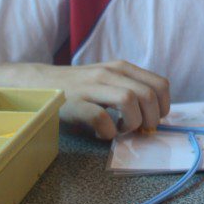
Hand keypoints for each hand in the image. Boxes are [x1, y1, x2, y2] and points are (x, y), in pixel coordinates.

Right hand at [41, 60, 170, 138]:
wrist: (40, 84)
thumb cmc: (79, 88)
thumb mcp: (108, 81)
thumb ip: (130, 90)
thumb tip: (155, 116)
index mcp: (122, 68)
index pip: (160, 84)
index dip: (164, 107)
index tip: (154, 120)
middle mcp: (110, 73)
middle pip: (148, 95)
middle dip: (151, 119)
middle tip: (139, 130)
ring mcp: (92, 86)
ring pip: (129, 100)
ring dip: (131, 123)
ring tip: (120, 130)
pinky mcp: (75, 103)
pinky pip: (102, 118)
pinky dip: (108, 131)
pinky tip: (102, 134)